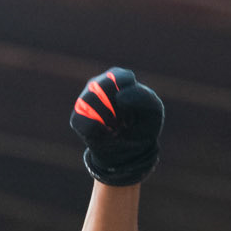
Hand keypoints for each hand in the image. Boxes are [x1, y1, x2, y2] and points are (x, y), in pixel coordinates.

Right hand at [69, 67, 163, 186]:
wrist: (131, 153)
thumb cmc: (142, 126)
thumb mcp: (153, 111)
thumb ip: (143, 97)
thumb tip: (119, 97)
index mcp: (119, 77)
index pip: (120, 78)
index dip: (128, 96)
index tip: (134, 112)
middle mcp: (99, 83)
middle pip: (102, 85)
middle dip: (116, 107)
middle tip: (124, 120)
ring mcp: (86, 99)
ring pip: (89, 100)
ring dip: (107, 118)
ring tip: (115, 127)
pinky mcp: (78, 117)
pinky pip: (81, 120)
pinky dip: (96, 130)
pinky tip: (105, 133)